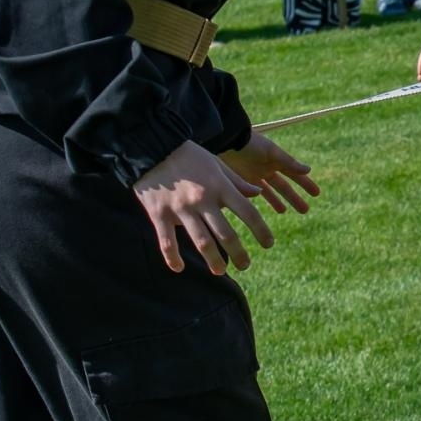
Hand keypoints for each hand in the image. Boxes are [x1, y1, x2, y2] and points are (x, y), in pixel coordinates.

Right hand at [133, 141, 272, 274]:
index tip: (269, 244)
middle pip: (226, 234)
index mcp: (220, 187)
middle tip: (246, 265)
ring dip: (213, 260)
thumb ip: (238, 182)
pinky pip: (167, 242)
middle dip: (238, 253)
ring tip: (220, 271)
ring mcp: (180, 209)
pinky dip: (172, 257)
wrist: (152, 148)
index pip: (248, 213)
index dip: (261, 231)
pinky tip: (178, 268)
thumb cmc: (189, 157)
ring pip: (201, 242)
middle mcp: (203, 200)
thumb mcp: (217, 165)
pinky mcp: (159, 214)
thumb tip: (258, 194)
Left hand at [219, 133, 320, 214]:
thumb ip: (289, 162)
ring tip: (284, 212)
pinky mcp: (241, 182)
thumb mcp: (272, 152)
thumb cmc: (250, 144)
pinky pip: (254, 195)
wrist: (225, 141)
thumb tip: (309, 170)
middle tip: (305, 210)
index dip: (305, 184)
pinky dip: (260, 202)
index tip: (316, 194)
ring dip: (278, 202)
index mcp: (276, 160)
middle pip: (284, 187)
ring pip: (270, 193)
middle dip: (294, 198)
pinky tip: (264, 210)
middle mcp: (267, 169)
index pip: (294, 174)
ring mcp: (254, 176)